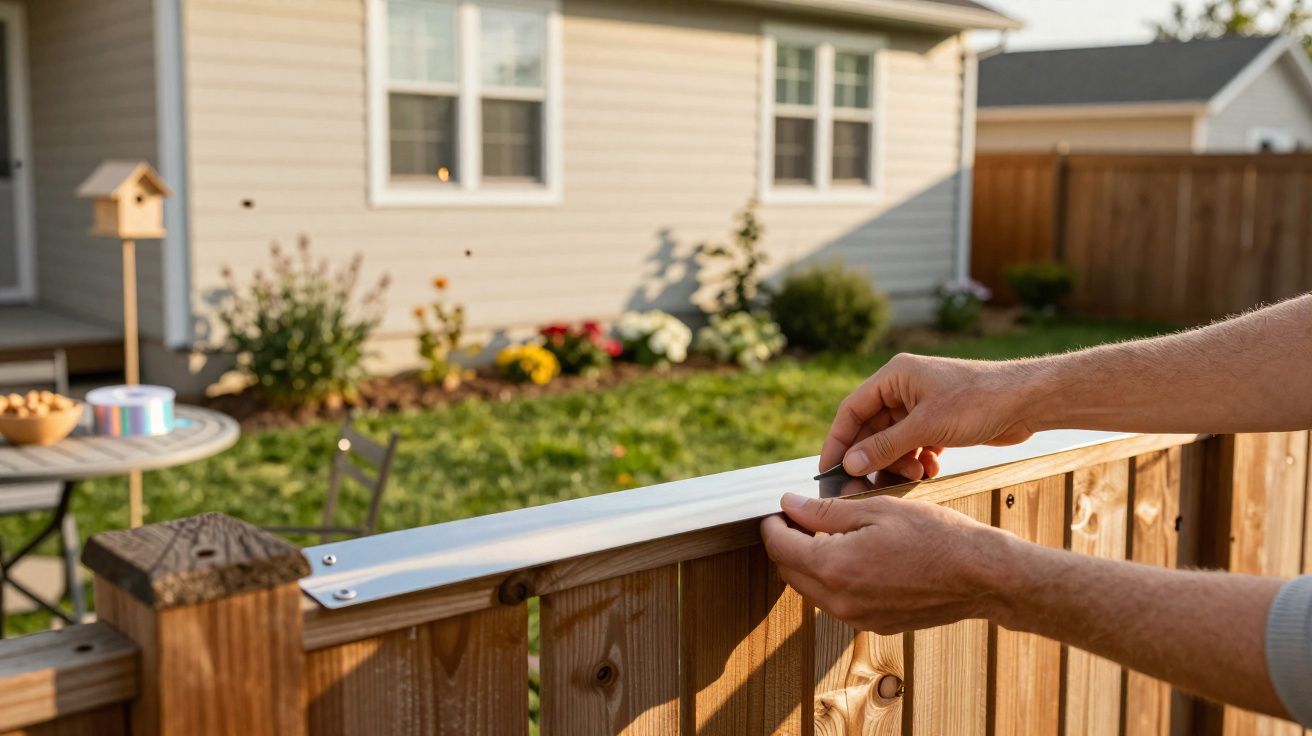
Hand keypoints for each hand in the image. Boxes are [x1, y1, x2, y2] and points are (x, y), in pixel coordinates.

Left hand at [759, 492, 1013, 633]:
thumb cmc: (935, 536)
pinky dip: (833, 580)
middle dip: (786, 544)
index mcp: (834, 566)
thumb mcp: (877, 509)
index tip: (779, 510)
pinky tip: (853, 557)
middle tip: (799, 518)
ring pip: (811, 590)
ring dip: (808, 563)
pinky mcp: (874, 625)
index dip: (772, 524)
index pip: (779, 547)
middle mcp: (839, 600)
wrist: (981, 576)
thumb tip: (789, 505)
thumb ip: (825, 511)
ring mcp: (857, 618)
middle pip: (789, 571)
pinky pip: (837, 602)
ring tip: (828, 533)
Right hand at [820, 353, 1038, 478]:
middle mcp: (904, 388)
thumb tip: (851, 464)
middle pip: (872, 428)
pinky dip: (919, 460)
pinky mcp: (939, 421)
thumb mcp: (926, 427)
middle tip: (870, 484)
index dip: (838, 440)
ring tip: (917, 474)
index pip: (852, 410)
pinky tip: (932, 469)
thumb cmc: (978, 401)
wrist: (1028, 401)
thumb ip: (885, 446)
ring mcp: (922, 405)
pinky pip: (915, 445)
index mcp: (895, 376)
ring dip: (900, 462)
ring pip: (894, 440)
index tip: (828, 470)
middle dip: (874, 457)